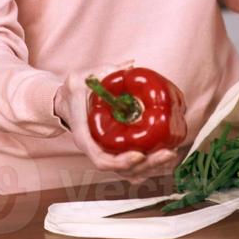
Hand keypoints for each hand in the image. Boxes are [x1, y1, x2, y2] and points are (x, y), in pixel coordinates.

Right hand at [53, 63, 181, 183]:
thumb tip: (131, 66)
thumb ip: (104, 72)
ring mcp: (108, 153)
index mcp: (85, 137)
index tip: (140, 154)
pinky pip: (133, 168)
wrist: (67, 103)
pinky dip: (149, 167)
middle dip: (147, 166)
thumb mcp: (81, 79)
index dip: (121, 162)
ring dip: (152, 168)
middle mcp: (97, 150)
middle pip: (122, 170)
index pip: (101, 159)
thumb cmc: (74, 93)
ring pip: (130, 172)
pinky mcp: (117, 152)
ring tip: (171, 155)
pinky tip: (166, 158)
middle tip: (168, 153)